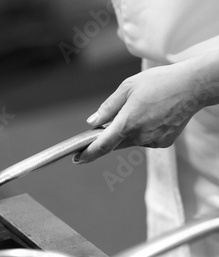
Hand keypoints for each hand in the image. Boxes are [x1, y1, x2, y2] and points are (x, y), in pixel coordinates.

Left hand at [73, 60, 211, 162]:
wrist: (193, 86)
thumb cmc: (159, 82)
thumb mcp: (127, 88)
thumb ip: (107, 107)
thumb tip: (92, 122)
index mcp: (127, 123)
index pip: (101, 146)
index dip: (88, 154)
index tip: (78, 159)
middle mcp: (139, 136)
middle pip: (115, 143)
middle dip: (110, 135)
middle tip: (118, 116)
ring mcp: (153, 141)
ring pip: (131, 141)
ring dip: (128, 131)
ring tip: (142, 109)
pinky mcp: (164, 142)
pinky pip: (145, 140)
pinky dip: (143, 131)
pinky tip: (153, 116)